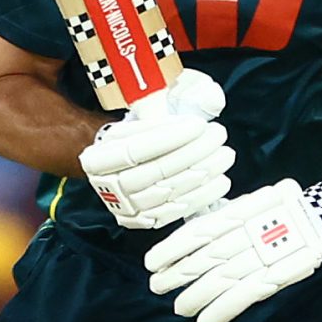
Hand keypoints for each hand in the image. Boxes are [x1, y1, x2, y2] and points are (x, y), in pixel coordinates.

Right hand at [80, 68, 229, 229]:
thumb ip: (165, 109)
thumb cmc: (134, 138)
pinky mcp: (146, 221)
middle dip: (193, 152)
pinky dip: (203, 196)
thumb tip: (208, 100)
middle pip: (155, 171)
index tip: (199, 124)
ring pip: (169, 192)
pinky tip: (220, 181)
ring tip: (224, 155)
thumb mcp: (138, 118)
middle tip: (218, 135)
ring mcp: (127, 209)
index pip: (136, 149)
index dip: (170, 137)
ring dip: (203, 173)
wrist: (120, 168)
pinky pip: (178, 211)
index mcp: (97, 159)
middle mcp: (108, 187)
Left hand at [145, 176, 321, 321]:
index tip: (151, 262)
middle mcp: (244, 235)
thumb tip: (191, 235)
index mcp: (236, 214)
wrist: (320, 217)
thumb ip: (223, 219)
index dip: (171, 249)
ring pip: (219, 280)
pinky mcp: (274, 277)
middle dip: (176, 275)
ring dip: (195, 297)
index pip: (196, 233)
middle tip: (156, 287)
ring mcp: (260, 257)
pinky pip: (242, 297)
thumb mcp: (248, 203)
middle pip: (203, 259)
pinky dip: (221, 310)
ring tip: (179, 308)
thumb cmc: (278, 210)